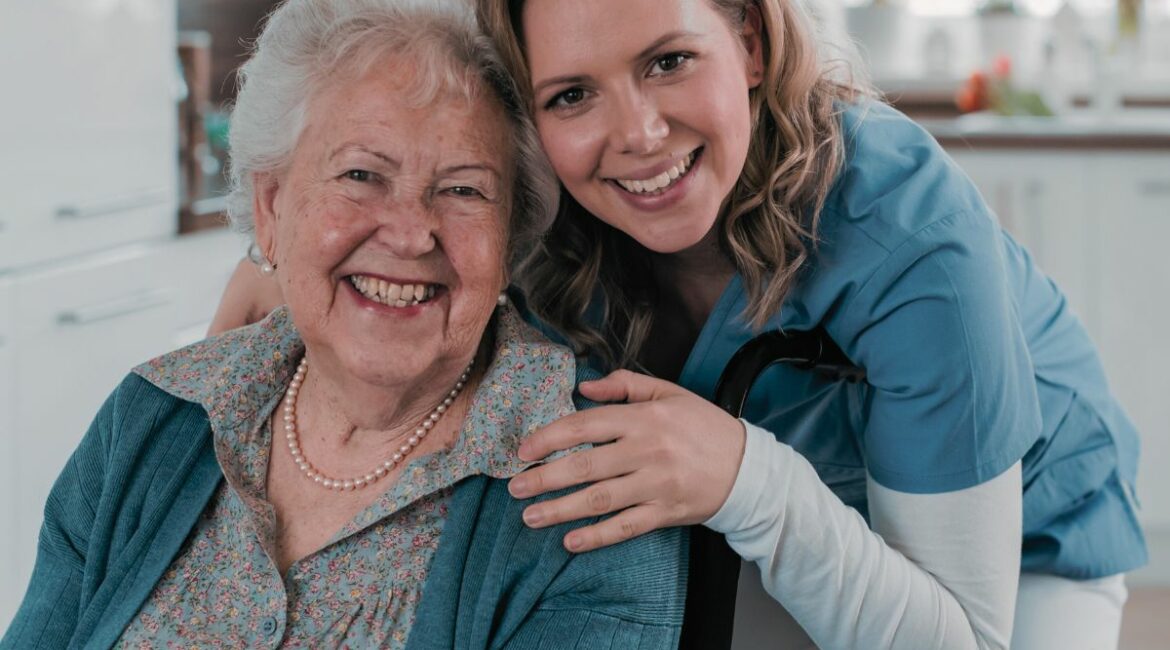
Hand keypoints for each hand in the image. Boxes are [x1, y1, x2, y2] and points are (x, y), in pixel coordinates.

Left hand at [508, 369, 745, 552]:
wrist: (748, 467)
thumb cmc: (704, 427)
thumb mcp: (669, 393)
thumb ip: (625, 384)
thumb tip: (584, 387)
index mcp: (644, 418)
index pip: (586, 426)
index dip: (550, 438)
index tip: (523, 450)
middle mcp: (646, 450)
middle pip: (584, 466)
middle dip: (544, 478)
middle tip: (515, 487)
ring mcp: (655, 484)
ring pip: (599, 499)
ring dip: (560, 509)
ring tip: (530, 517)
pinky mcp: (665, 512)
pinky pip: (625, 527)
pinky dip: (597, 536)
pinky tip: (570, 542)